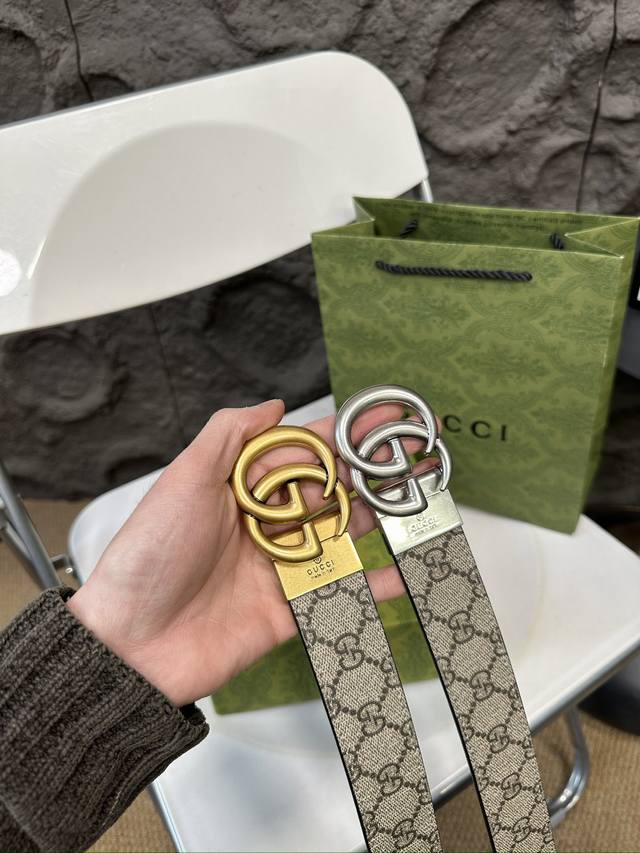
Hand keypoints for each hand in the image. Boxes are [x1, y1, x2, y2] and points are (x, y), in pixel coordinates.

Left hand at [67, 400, 406, 706]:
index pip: (302, 452)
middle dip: (371, 473)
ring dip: (378, 519)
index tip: (383, 416)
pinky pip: (338, 594)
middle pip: (329, 492)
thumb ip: (229, 436)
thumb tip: (272, 406)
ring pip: (340, 537)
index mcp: (241, 490)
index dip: (343, 434)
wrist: (131, 644)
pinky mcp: (288, 610)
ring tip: (417, 502)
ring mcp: (279, 568)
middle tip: (416, 456)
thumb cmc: (151, 555)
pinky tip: (405, 574)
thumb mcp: (185, 480)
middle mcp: (264, 524)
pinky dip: (372, 587)